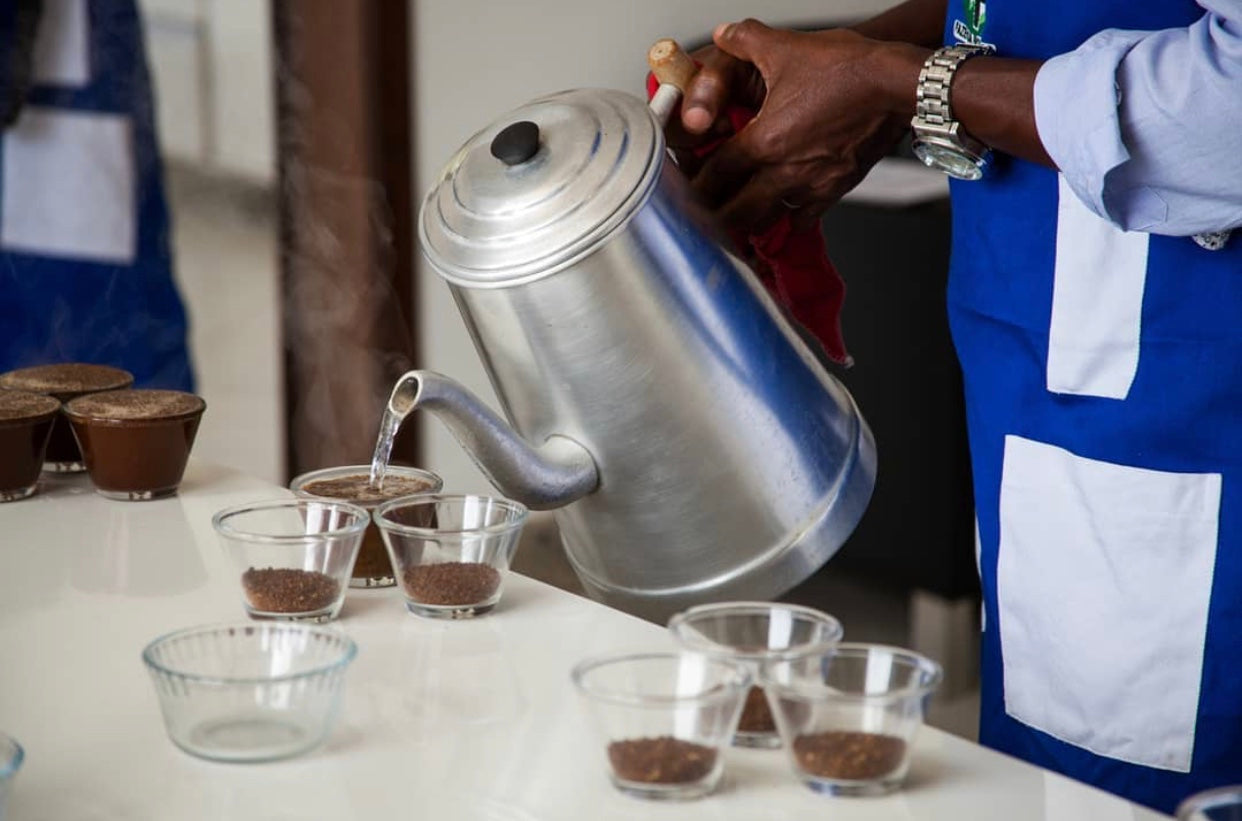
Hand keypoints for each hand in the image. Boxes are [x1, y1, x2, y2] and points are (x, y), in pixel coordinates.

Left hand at [682, 20, 921, 232]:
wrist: (899, 86)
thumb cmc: (849, 70)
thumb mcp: (787, 47)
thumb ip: (746, 39)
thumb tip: (725, 34)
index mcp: (765, 141)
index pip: (715, 174)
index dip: (693, 184)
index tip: (684, 190)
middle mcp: (785, 170)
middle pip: (736, 212)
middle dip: (716, 216)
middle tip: (703, 216)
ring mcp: (812, 184)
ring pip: (768, 219)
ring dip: (749, 221)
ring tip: (735, 220)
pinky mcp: (836, 188)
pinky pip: (804, 217)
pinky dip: (789, 218)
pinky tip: (782, 212)